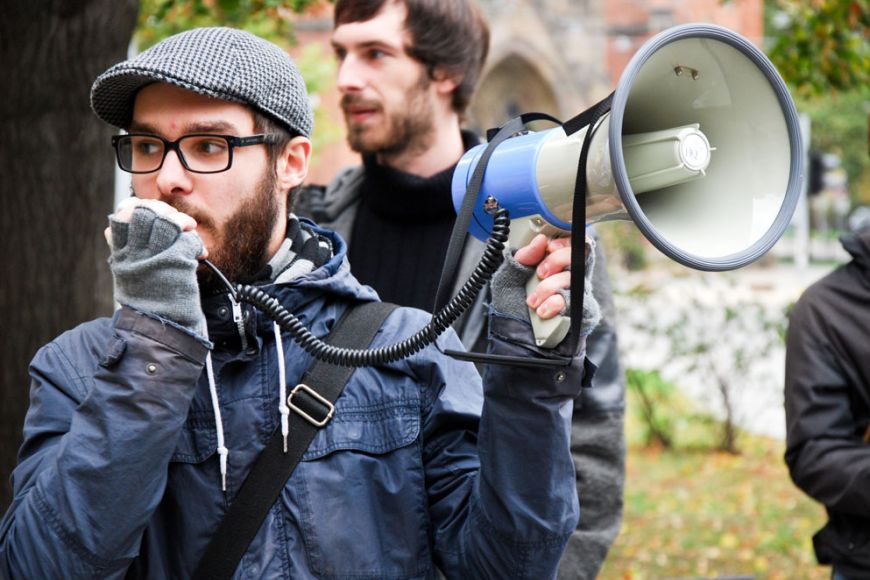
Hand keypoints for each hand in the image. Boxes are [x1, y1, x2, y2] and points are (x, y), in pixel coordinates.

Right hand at [107, 197, 206, 332]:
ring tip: (188, 229)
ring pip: (165, 221)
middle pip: (144, 212)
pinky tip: (199, 253)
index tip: (149, 212)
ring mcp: (155, 258)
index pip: (121, 216)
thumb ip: (133, 248)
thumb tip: (142, 219)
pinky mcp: (177, 264)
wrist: (163, 328)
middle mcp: (134, 254)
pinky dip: (196, 243)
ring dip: (180, 221)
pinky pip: (187, 239)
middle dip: (161, 209)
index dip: (135, 207)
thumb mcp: (131, 274)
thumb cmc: (151, 302)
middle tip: (175, 221)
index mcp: (121, 255)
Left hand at [515, 234, 589, 319]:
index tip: (548, 247)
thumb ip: (521, 258)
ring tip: (532, 302)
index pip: (569, 243)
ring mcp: (578, 294)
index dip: (563, 242)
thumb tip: (540, 240)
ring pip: (575, 278)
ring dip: (549, 287)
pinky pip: (577, 301)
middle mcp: (568, 277)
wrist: (516, 340)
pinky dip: (555, 304)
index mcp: (552, 265)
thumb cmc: (513, 310)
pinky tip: (543, 311)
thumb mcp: (508, 280)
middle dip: (557, 260)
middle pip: (580, 255)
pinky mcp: (582, 313)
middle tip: (540, 273)